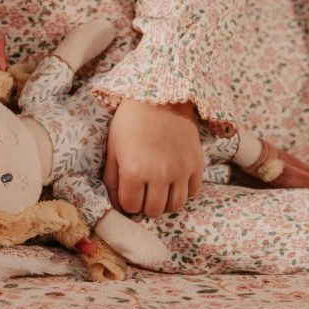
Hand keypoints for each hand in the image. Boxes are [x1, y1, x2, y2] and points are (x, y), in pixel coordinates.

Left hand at [102, 99, 203, 216]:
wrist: (159, 97)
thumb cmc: (130, 122)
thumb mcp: (113, 149)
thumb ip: (112, 179)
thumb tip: (116, 205)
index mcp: (134, 170)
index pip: (131, 206)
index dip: (127, 203)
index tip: (128, 194)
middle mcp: (159, 173)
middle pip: (154, 210)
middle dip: (145, 205)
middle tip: (143, 193)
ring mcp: (181, 169)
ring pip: (175, 206)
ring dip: (165, 202)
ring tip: (159, 190)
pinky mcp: (196, 163)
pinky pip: (193, 192)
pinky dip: (183, 191)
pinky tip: (174, 180)